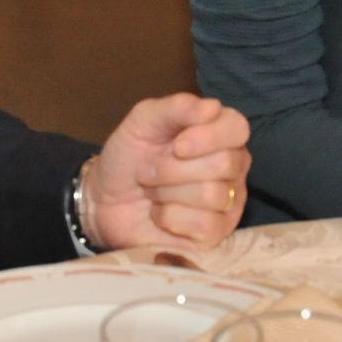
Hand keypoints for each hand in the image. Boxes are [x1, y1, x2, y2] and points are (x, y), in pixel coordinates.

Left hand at [87, 93, 251, 250]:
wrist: (104, 200)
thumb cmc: (129, 157)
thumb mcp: (144, 121)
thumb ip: (177, 107)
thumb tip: (212, 107)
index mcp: (220, 134)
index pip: (237, 128)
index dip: (208, 137)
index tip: (176, 145)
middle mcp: (232, 167)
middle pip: (224, 164)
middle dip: (173, 168)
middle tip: (148, 171)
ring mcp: (227, 203)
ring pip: (213, 195)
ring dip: (167, 193)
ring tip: (153, 192)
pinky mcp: (215, 235)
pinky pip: (205, 225)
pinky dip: (170, 217)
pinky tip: (160, 214)